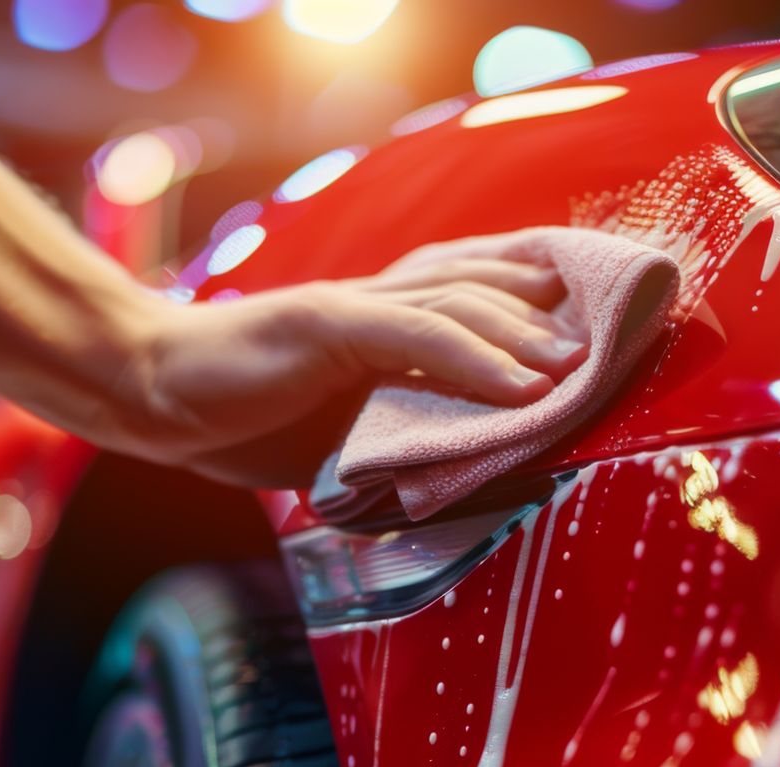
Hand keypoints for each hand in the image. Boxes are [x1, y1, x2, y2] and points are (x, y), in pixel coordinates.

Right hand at [100, 255, 583, 487]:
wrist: (152, 392)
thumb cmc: (244, 413)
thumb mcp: (343, 433)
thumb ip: (405, 434)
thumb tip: (480, 472)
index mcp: (386, 317)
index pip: (483, 289)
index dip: (549, 301)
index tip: (610, 326)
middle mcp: (379, 298)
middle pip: (489, 282)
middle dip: (562, 306)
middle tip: (627, 333)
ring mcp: (354, 305)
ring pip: (461, 302)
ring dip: (530, 336)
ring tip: (585, 368)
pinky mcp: (326, 322)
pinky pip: (414, 334)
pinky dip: (475, 358)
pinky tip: (520, 384)